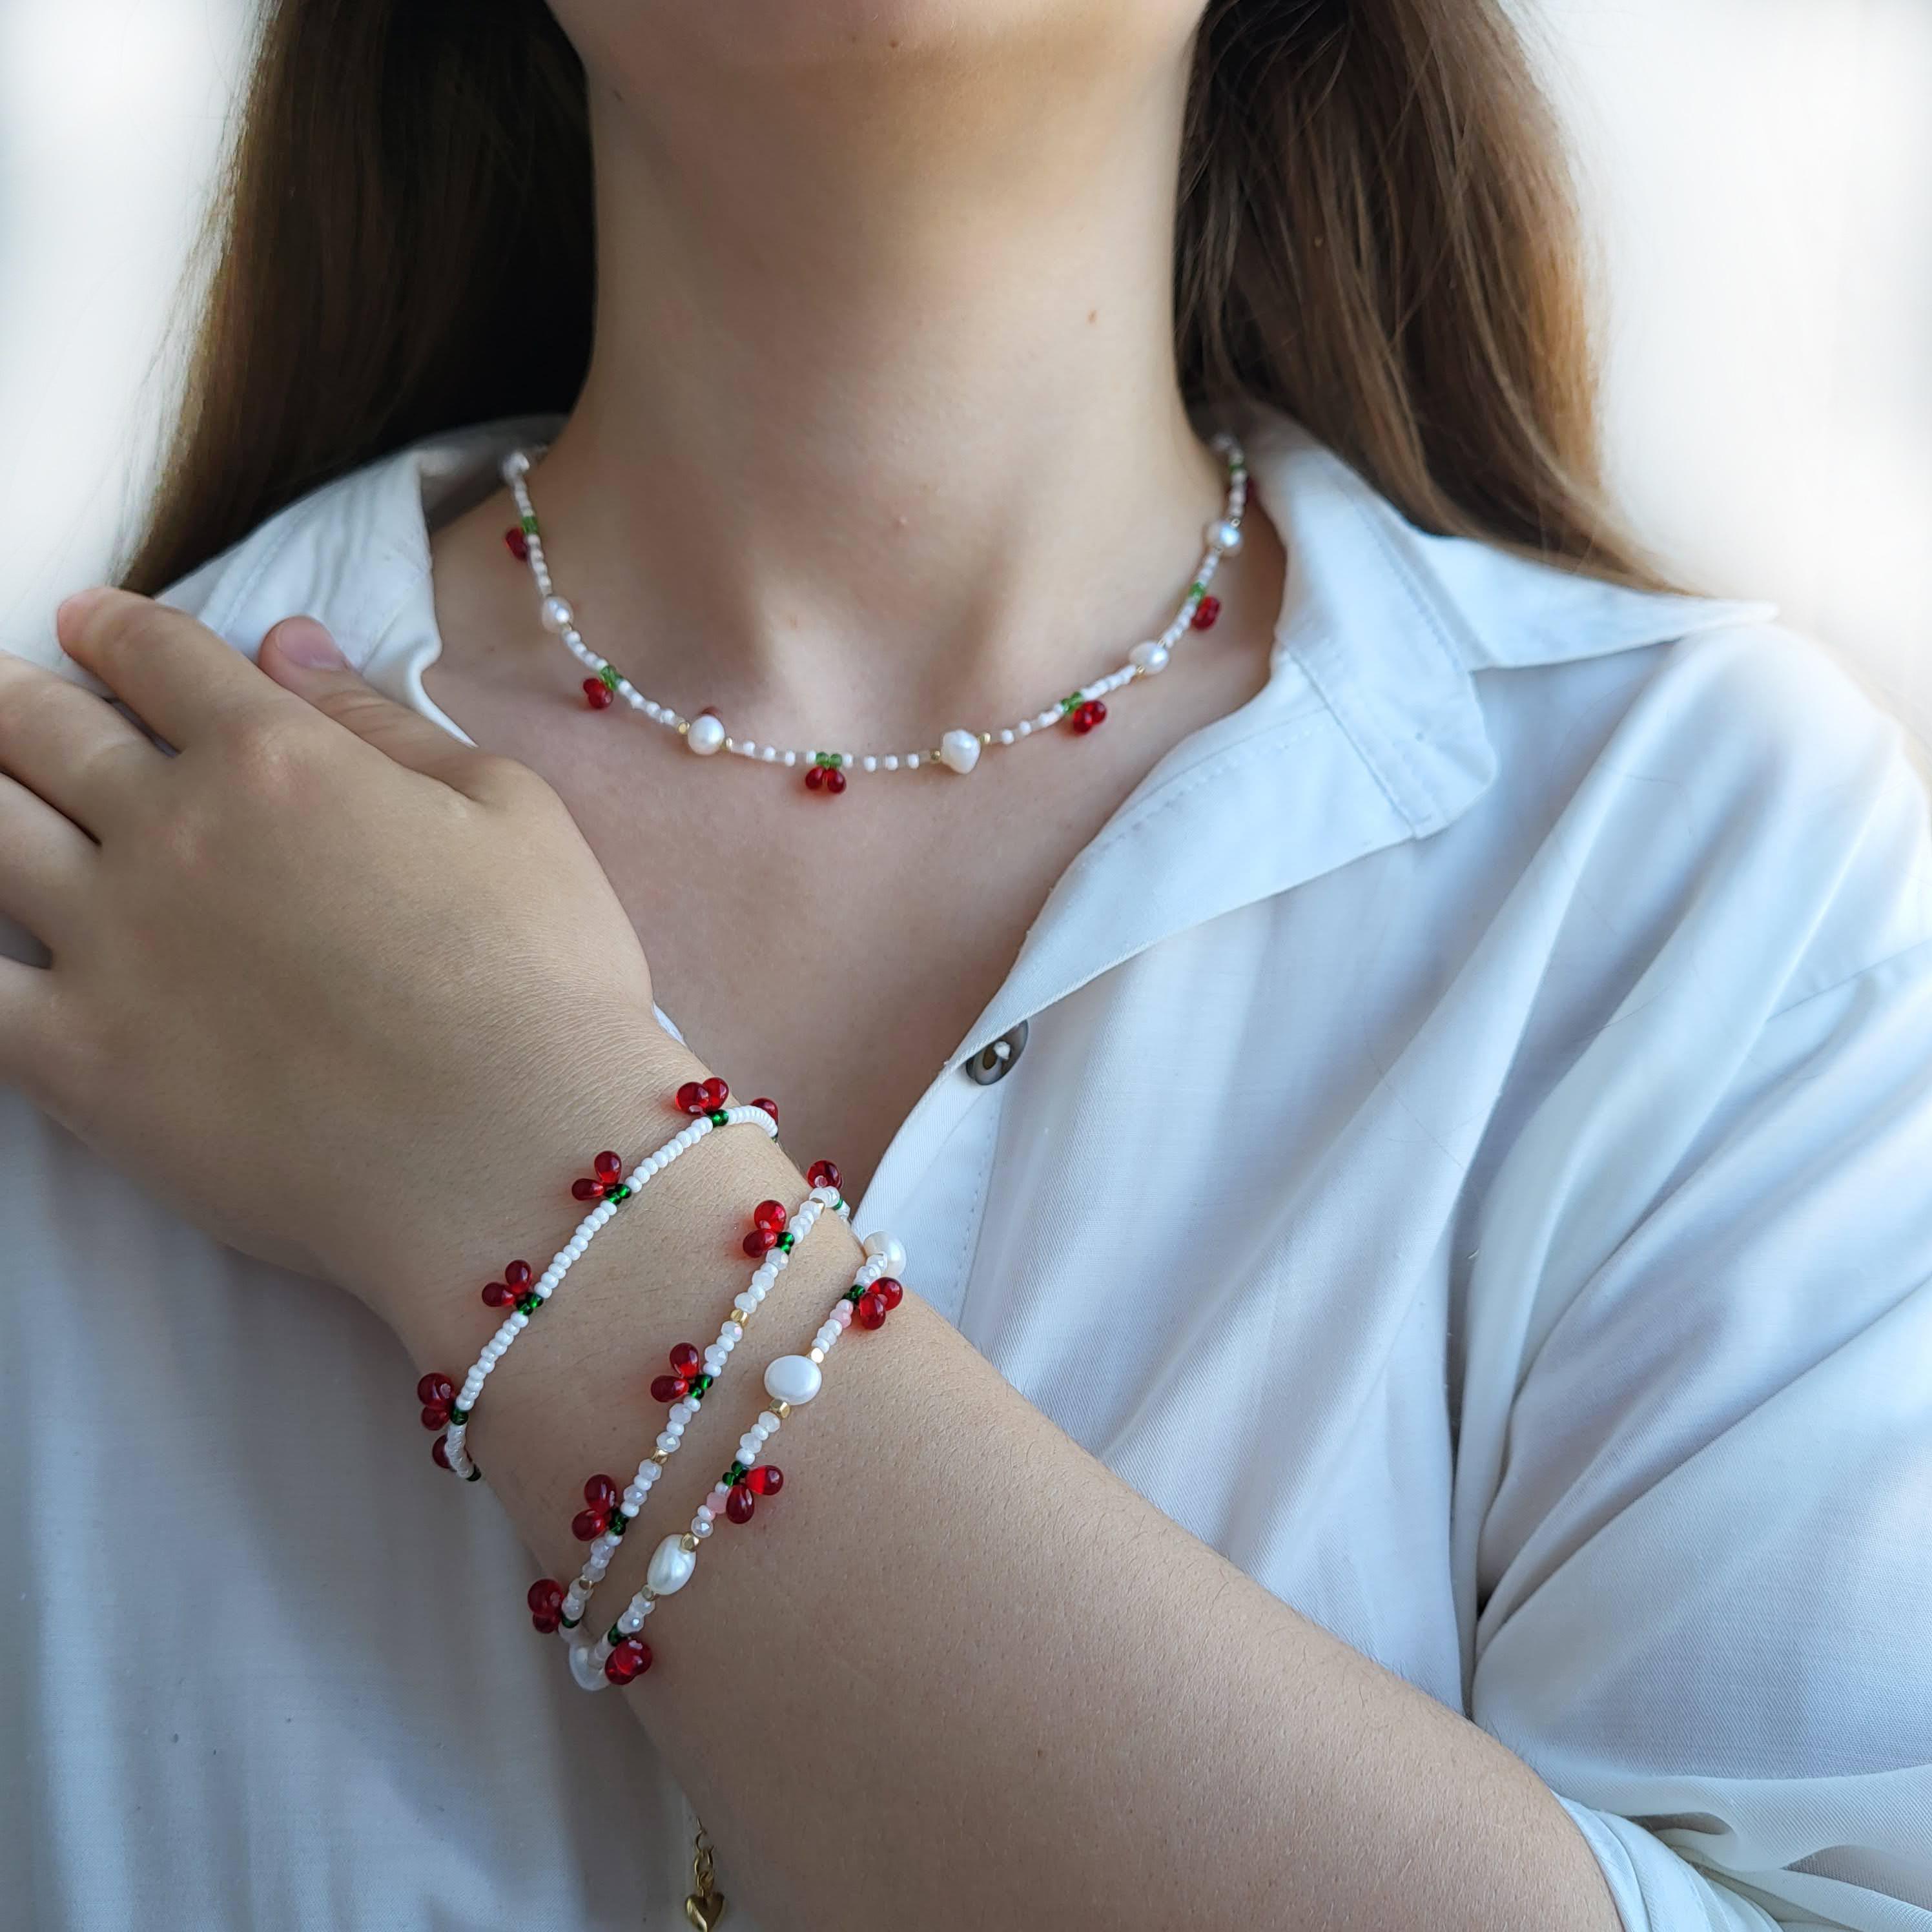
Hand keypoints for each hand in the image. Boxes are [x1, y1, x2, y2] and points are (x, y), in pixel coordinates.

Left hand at [0, 589, 678, 1308]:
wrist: (515, 1153)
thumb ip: (385, 721)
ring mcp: (110, 944)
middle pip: (42, 729)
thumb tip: (288, 644)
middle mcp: (171, 830)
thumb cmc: (545, 980)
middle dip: (14, 697)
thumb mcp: (511, 813)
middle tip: (2, 693)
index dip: (115, 627)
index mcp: (277, 759)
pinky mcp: (77, 1060)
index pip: (160, 656)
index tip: (89, 622)